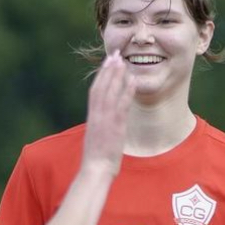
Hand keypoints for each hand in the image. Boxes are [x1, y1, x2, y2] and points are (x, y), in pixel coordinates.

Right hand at [81, 51, 135, 174]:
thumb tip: (104, 122)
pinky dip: (126, 91)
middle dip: (108, 69)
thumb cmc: (96, 159)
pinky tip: (132, 80)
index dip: (101, 76)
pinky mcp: (115, 126)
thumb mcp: (96, 138)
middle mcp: (97, 115)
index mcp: (92, 118)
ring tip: (122, 61)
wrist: (95, 170)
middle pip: (101, 86)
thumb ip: (100, 127)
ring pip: (110, 91)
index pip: (95, 91)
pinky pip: (121, 104)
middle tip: (115, 54)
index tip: (107, 64)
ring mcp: (106, 119)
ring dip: (116, 75)